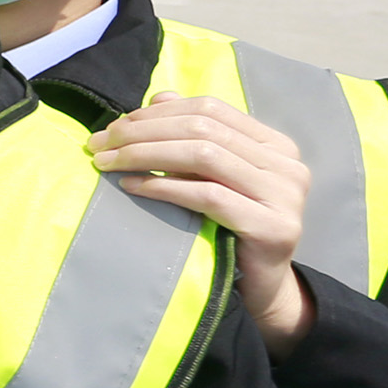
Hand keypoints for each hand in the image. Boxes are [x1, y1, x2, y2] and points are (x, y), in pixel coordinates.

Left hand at [93, 95, 313, 349]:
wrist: (261, 289)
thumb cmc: (230, 229)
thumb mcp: (212, 177)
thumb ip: (195, 137)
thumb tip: (159, 97)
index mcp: (276, 145)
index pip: (211, 110)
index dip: (157, 113)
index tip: (114, 126)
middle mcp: (288, 165)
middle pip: (202, 130)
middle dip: (142, 132)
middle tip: (99, 144)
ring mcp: (285, 196)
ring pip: (203, 156)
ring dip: (145, 154)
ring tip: (107, 163)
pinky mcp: (273, 227)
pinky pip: (207, 195)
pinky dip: (164, 186)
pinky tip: (132, 186)